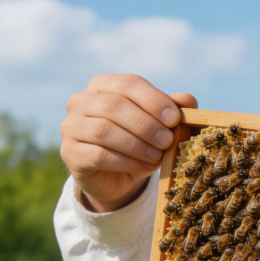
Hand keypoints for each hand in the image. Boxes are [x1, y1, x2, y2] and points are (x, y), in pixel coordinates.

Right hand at [61, 74, 197, 212]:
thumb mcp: (158, 125)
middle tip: (168, 140)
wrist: (116, 177)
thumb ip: (172, 110)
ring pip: (103, 131)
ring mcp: (71, 126)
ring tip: (159, 155)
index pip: (129, 83)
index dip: (153, 99)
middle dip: (146, 124)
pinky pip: (99, 155)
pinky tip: (147, 166)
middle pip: (114, 106)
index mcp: (103, 85)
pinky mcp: (70, 153)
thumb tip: (189, 100)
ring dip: (137, 144)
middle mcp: (81, 101)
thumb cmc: (139, 142)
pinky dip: (127, 161)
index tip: (175, 118)